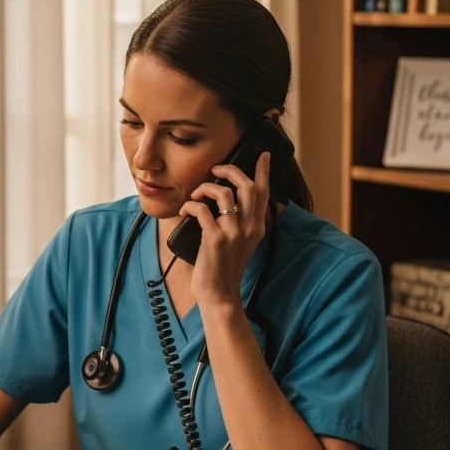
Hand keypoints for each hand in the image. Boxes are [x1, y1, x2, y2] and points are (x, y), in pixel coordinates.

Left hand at [177, 151, 270, 306]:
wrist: (219, 294)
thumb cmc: (224, 267)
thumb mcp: (241, 243)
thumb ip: (242, 223)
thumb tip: (230, 200)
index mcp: (257, 227)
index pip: (264, 193)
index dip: (264, 171)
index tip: (263, 155)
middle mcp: (249, 227)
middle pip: (247, 185)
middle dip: (230, 170)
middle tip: (216, 169)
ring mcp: (233, 232)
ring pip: (224, 193)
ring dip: (205, 187)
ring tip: (196, 194)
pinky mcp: (215, 238)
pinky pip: (202, 209)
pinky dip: (190, 205)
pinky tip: (185, 211)